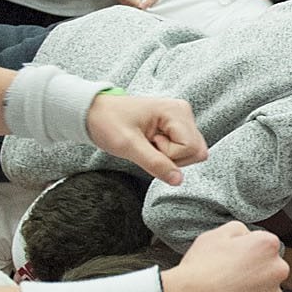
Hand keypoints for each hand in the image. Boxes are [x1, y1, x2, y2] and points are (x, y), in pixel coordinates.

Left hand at [84, 91, 206, 183]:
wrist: (94, 112)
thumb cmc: (108, 122)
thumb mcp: (128, 145)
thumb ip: (155, 163)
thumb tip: (178, 180)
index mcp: (176, 111)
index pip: (192, 148)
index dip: (170, 155)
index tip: (148, 143)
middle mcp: (183, 112)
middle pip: (197, 151)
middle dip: (173, 158)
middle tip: (148, 145)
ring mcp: (181, 119)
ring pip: (192, 153)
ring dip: (170, 157)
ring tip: (148, 143)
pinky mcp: (176, 127)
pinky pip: (183, 150)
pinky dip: (168, 153)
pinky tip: (151, 143)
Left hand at [110, 0, 158, 9]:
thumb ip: (134, 0)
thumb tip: (142, 7)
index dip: (149, 1)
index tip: (142, 7)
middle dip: (151, 4)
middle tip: (142, 9)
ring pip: (156, 0)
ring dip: (150, 5)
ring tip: (141, 8)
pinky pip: (152, 2)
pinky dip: (148, 6)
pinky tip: (142, 8)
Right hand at [163, 222, 285, 291]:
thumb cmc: (198, 269)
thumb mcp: (215, 235)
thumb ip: (239, 231)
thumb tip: (248, 237)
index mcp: (267, 246)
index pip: (266, 248)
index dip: (247, 255)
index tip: (233, 262)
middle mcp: (277, 270)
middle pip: (271, 272)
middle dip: (255, 276)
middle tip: (229, 281)